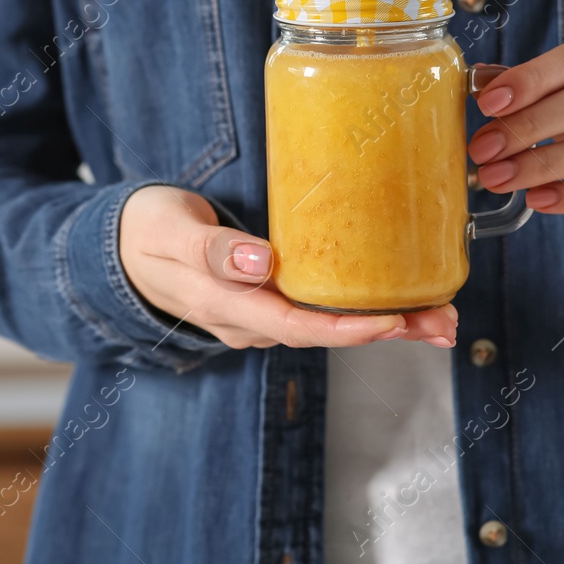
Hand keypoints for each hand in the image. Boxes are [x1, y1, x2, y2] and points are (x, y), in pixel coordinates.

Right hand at [118, 185, 457, 349]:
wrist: (117, 249)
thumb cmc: (144, 230)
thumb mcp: (169, 228)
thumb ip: (212, 248)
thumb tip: (261, 264)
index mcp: (224, 306)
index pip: (296, 327)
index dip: (349, 328)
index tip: (394, 320)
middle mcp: (247, 322)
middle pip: (326, 335)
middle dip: (390, 331)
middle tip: (446, 321)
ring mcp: (256, 318)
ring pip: (327, 327)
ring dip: (385, 323)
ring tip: (439, 313)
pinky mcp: (265, 304)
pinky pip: (318, 313)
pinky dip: (360, 309)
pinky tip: (394, 301)